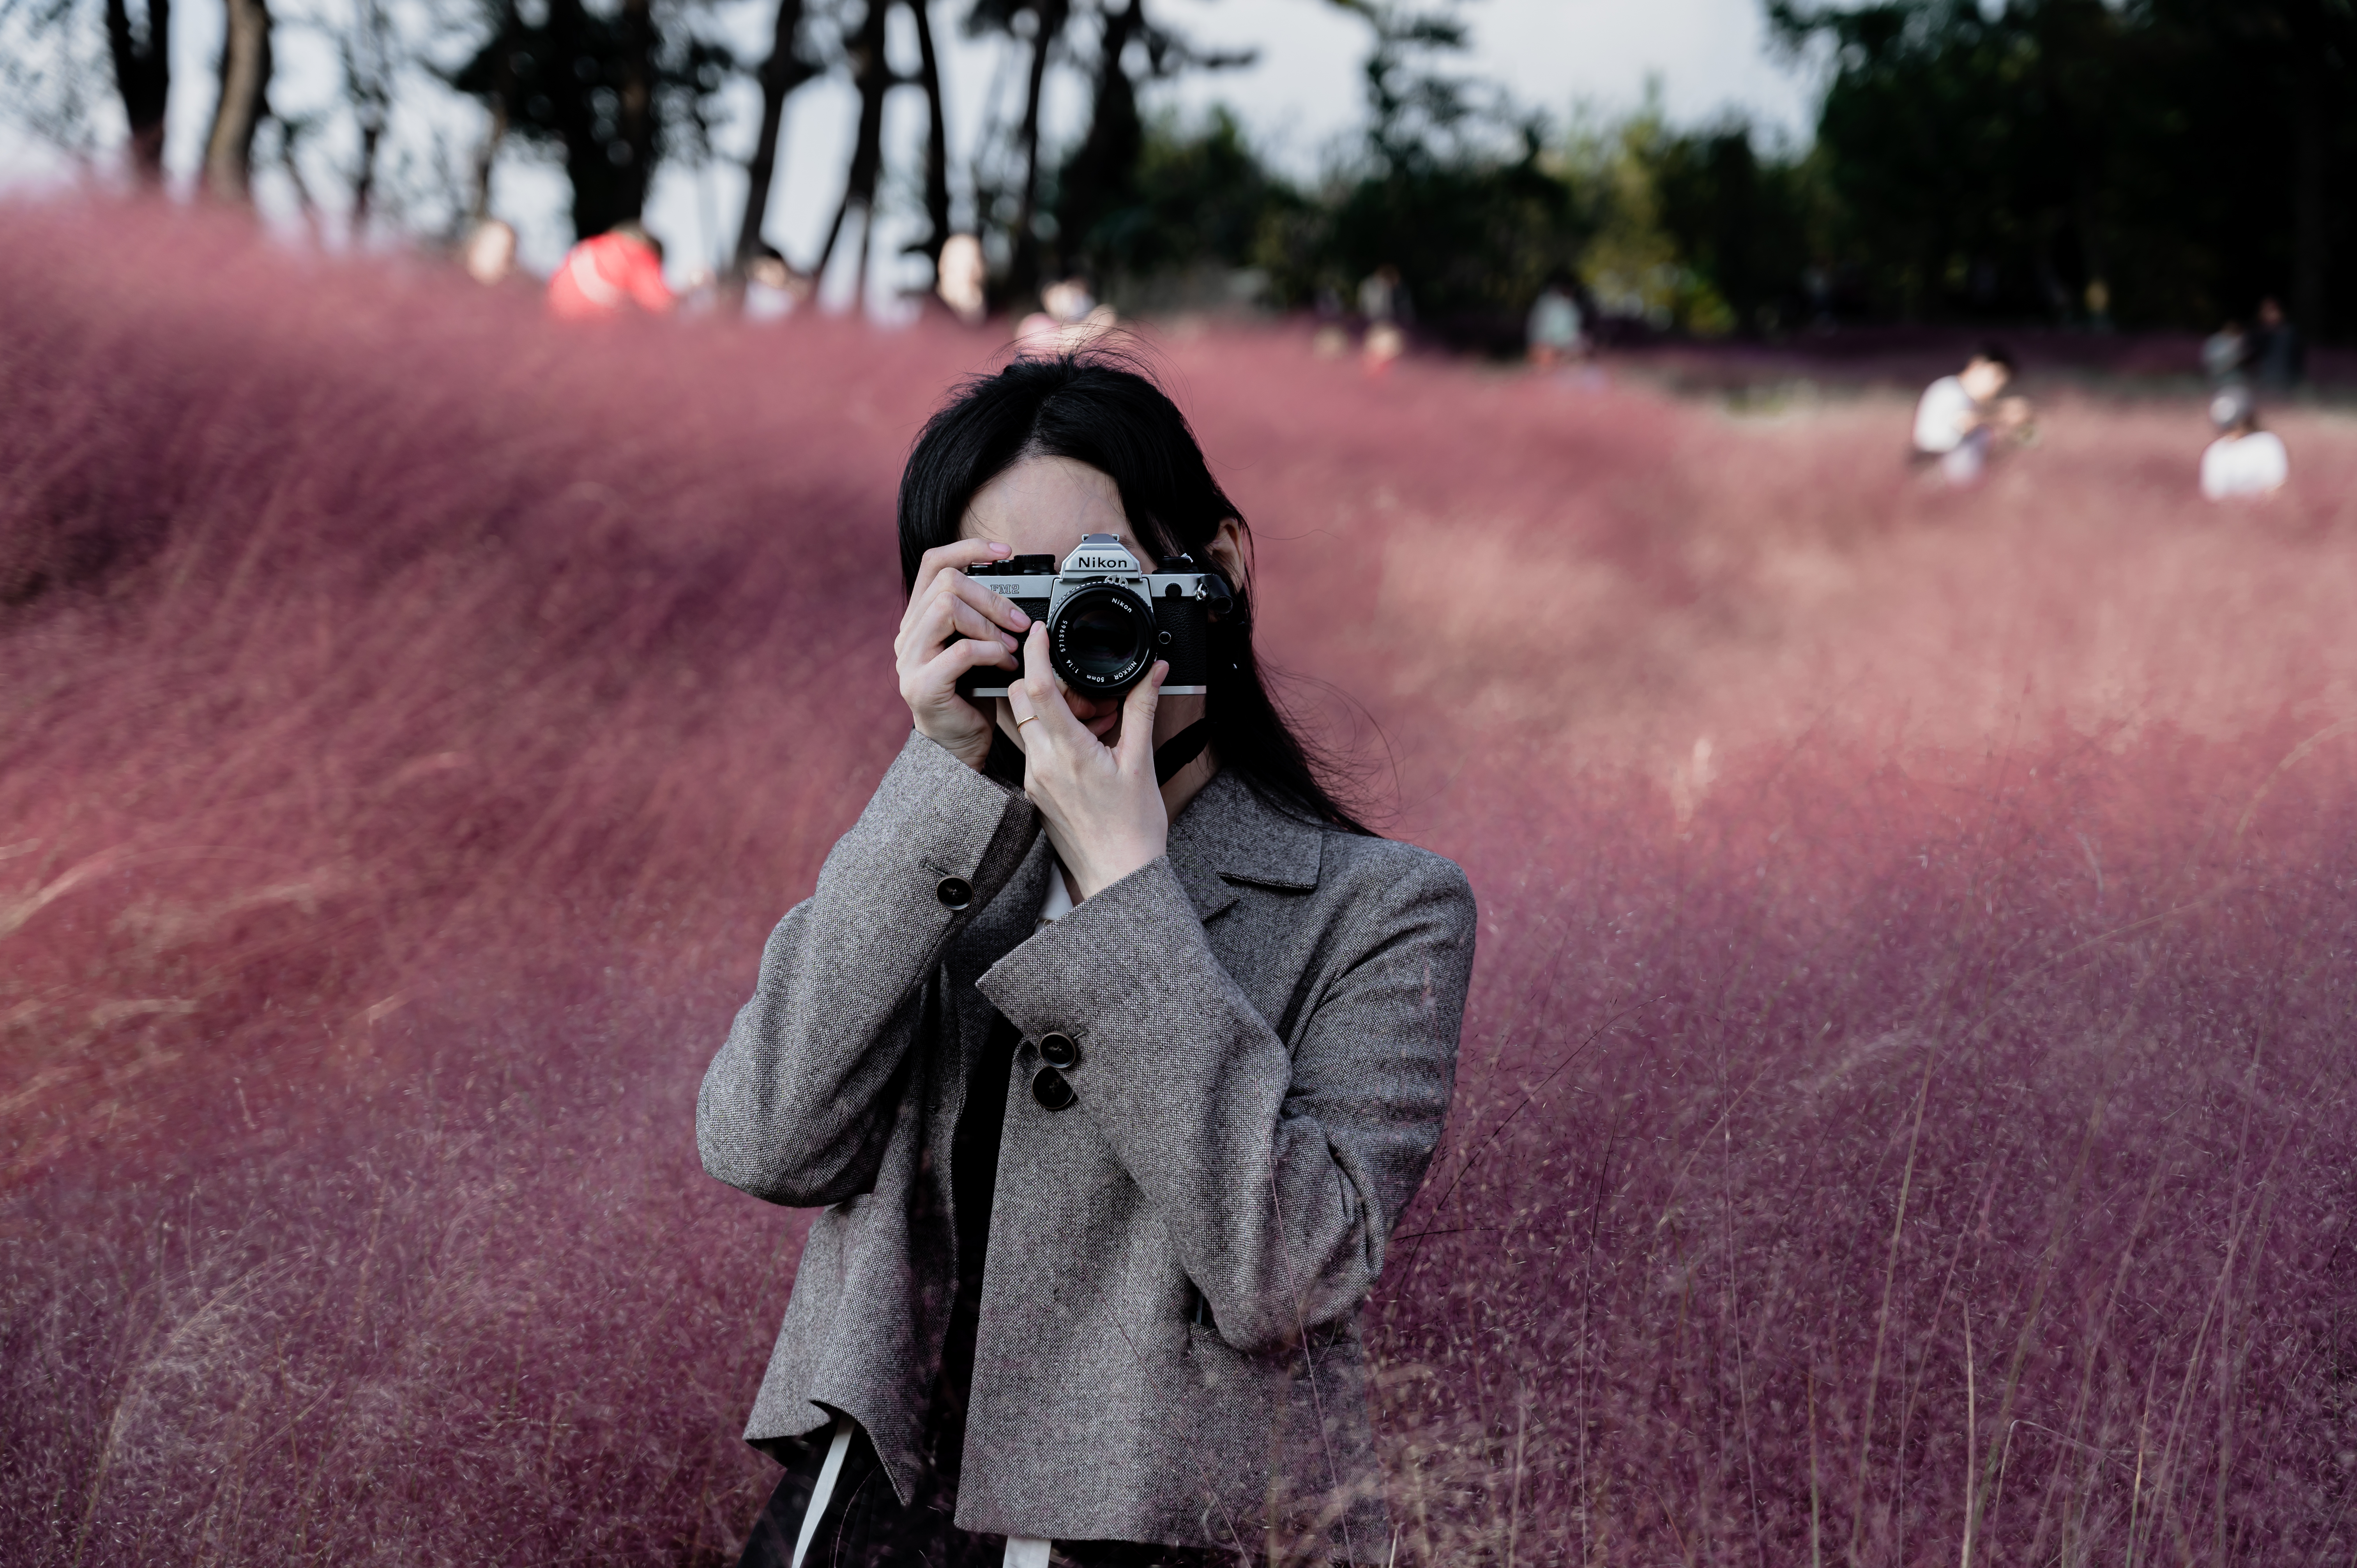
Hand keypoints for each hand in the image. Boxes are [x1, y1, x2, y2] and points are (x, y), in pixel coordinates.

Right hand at [895, 540, 1031, 769]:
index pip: (933, 563)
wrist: (956, 748)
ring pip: (947, 608)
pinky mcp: (922, 685)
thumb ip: (980, 619)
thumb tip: (1016, 593)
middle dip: (991, 597)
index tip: (1004, 552)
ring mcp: (911, 659)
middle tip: (1019, 621)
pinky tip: (1006, 665)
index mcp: (920, 618)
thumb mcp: (977, 648)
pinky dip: (992, 652)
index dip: (968, 548)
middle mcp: (908, 634)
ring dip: (990, 624)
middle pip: (946, 582)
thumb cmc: (971, 697)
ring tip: (1012, 645)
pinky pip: (961, 650)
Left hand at [1006, 624, 1168, 898]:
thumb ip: (1142, 709)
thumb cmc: (1132, 828)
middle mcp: (1042, 764)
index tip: (1038, 631)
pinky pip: (1032, 749)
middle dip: (1038, 679)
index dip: (1035, 653)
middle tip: (1074, 682)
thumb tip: (1154, 672)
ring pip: (1023, 724)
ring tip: (1087, 717)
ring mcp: (1035, 779)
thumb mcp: (1141, 761)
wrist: (1118, 874)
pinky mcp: (1035, 792)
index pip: (1037, 689)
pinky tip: (1083, 744)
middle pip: (1019, 701)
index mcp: (1068, 752)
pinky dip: (1050, 734)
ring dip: (1046, 708)